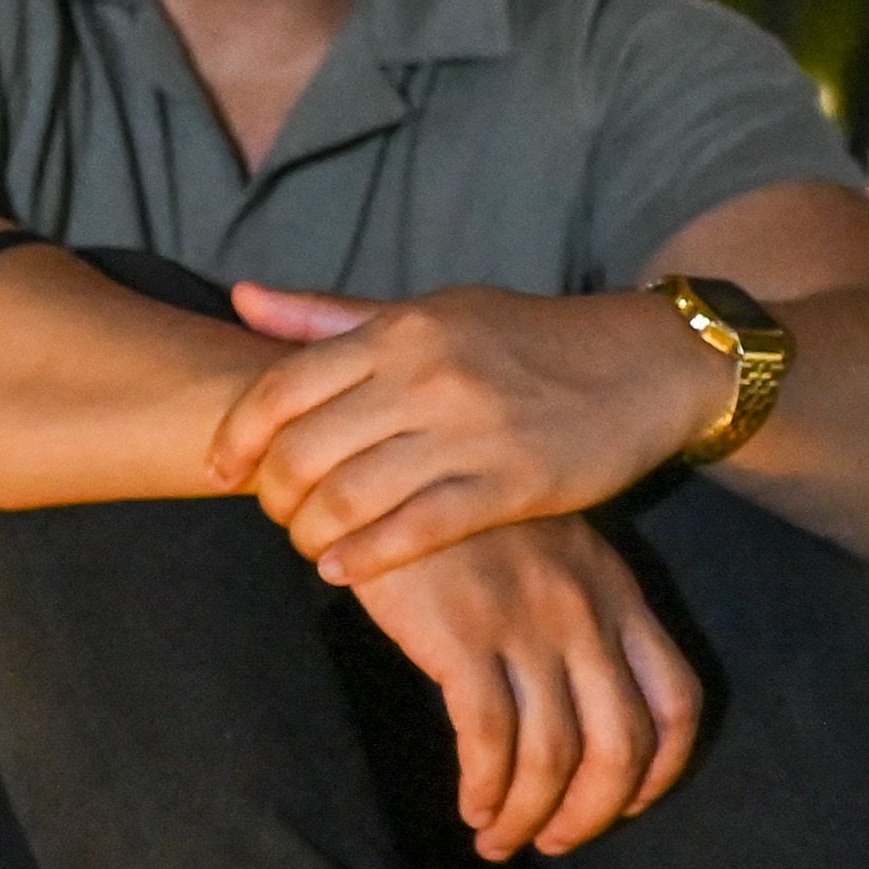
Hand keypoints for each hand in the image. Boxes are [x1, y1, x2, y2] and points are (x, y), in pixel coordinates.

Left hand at [208, 283, 711, 582]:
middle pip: (302, 452)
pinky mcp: (511, 484)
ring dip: (309, 534)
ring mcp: (469, 431)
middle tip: (274, 514)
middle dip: (272, 496)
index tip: (222, 470)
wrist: (647, 363)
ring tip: (308, 542)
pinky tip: (340, 569)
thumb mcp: (432, 311)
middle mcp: (426, 376)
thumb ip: (333, 316)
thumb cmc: (525, 339)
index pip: (280, 388)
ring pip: (347, 499)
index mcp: (400, 330)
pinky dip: (361, 558)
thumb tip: (242, 299)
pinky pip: (412, 532)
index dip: (235, 438)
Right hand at [347, 515, 704, 859]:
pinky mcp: (463, 635)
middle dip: (592, 812)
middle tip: (553, 842)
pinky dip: (485, 786)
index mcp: (617, 592)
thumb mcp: (543, 550)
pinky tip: (470, 804)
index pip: (677, 699)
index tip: (623, 805)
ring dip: (528, 813)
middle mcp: (586, 612)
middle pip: (622, 744)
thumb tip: (574, 698)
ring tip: (497, 838)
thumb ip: (571, 610)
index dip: (660, 770)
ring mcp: (527, 624)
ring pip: (555, 754)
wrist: (385, 462)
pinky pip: (489, 738)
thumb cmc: (456, 514)